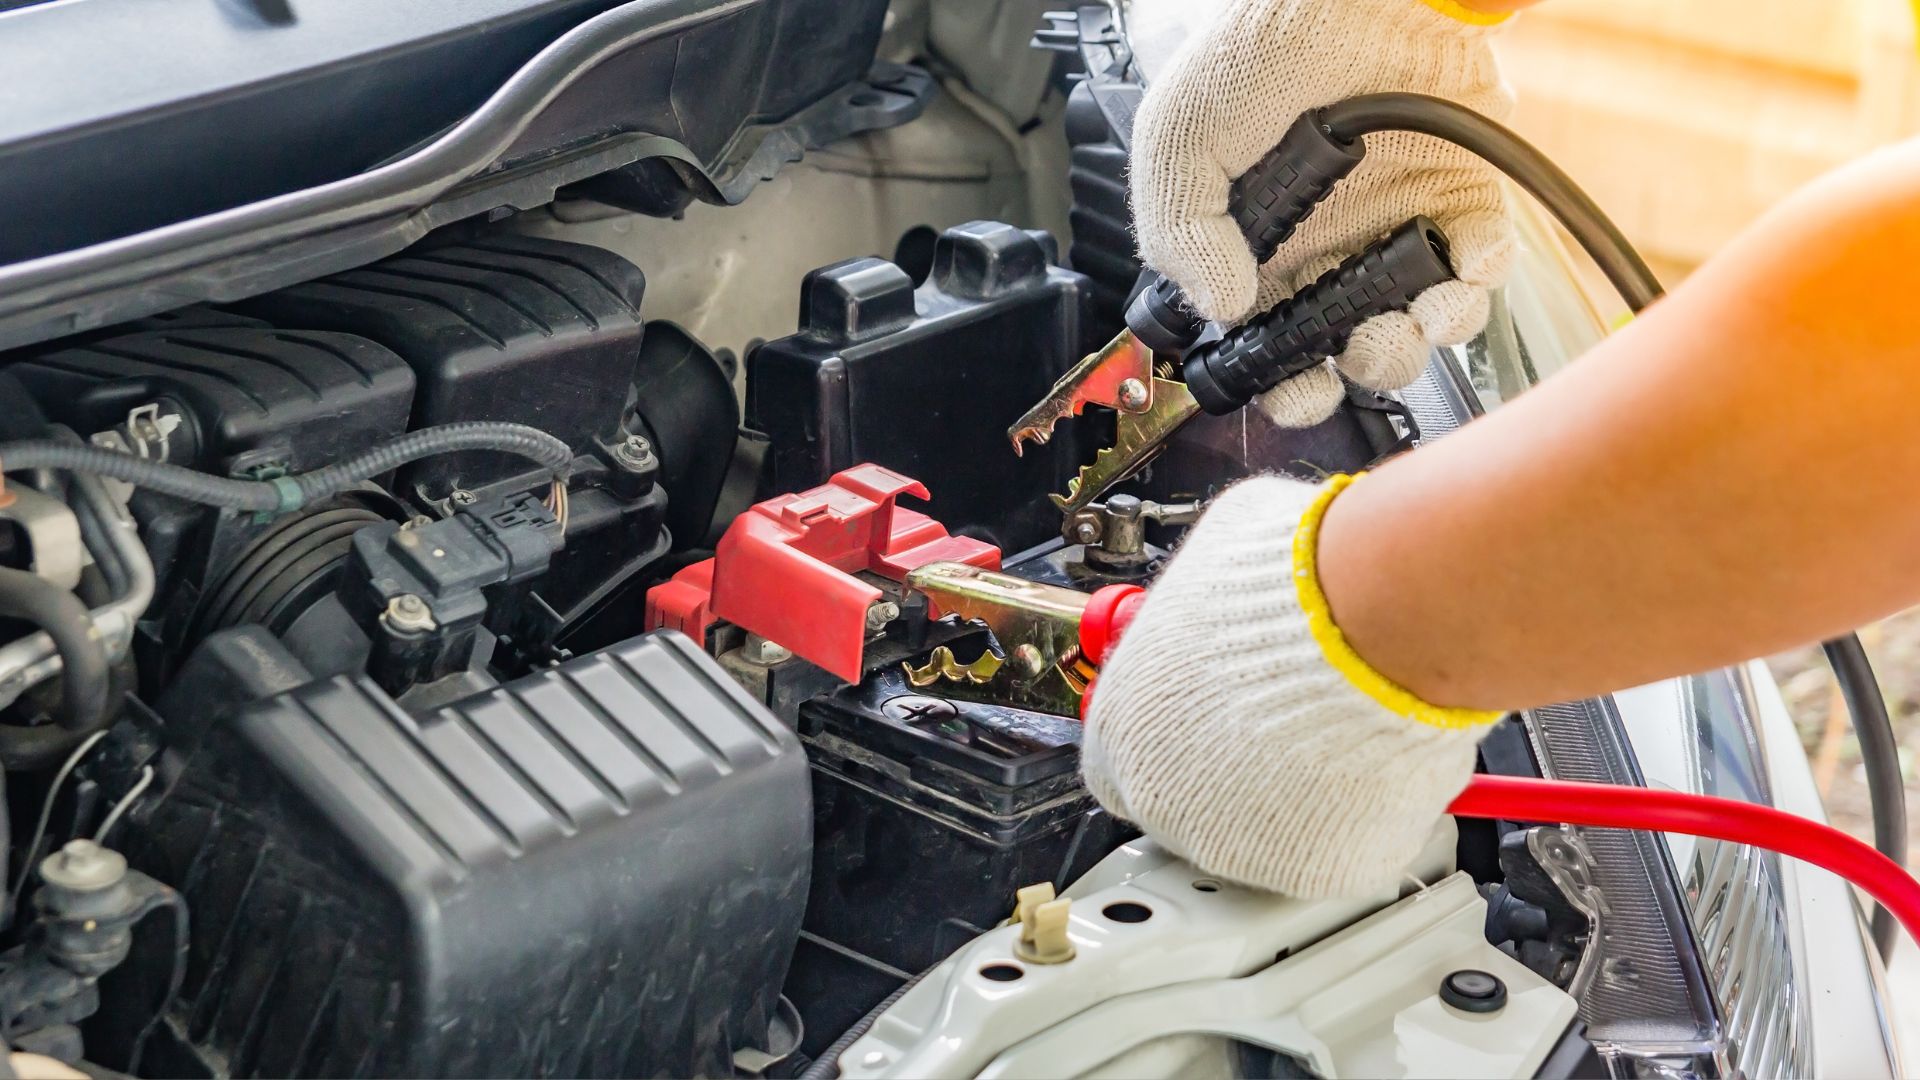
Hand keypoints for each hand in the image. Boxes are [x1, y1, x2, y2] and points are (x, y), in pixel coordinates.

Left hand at [1080, 476, 1500, 895]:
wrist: (1382, 622)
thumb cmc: (1298, 583)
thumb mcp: (1216, 561)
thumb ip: (1200, 605)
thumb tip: (1220, 593)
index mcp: (1125, 725)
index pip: (1120, 761)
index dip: (1172, 739)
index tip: (1207, 721)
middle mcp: (1167, 797)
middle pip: (1190, 804)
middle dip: (1237, 768)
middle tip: (1288, 721)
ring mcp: (1240, 843)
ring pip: (1265, 831)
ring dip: (1297, 792)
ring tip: (1339, 728)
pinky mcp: (1316, 868)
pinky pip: (1336, 848)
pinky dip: (1361, 815)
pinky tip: (1374, 759)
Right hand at [1128, 0, 1517, 426]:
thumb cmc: (1264, 47)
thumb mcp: (1180, 138)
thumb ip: (1178, 231)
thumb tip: (1219, 307)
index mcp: (1257, 249)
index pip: (1271, 347)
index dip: (1286, 384)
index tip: (1299, 386)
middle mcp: (1327, 247)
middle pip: (1350, 351)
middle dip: (1362, 367)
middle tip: (1362, 340)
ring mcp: (1395, 224)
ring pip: (1419, 323)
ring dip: (1423, 335)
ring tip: (1418, 306)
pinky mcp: (1461, 195)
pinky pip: (1481, 264)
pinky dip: (1478, 276)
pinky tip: (1459, 256)